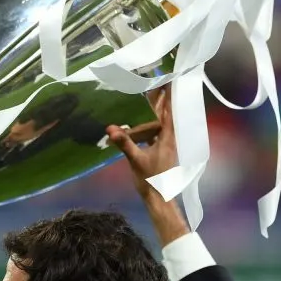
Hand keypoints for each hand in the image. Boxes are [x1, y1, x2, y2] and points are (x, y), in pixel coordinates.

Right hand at [107, 86, 189, 245]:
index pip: (170, 113)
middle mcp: (170, 139)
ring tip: (149, 98)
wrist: (158, 198)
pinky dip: (151, 124)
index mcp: (168, 138)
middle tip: (157, 83)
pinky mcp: (161, 151)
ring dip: (157, 111)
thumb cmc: (150, 179)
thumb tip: (111, 128)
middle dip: (162, 100)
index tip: (168, 82)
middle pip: (167, 115)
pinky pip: (157, 133)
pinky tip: (142, 122)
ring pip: (162, 123)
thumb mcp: (135, 160)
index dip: (169, 97)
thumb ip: (124, 143)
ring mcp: (166, 145)